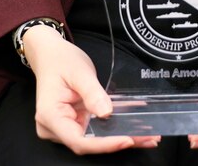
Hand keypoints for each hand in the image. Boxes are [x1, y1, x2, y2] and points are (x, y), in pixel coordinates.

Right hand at [23, 25, 160, 154]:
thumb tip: (107, 113)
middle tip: (147, 139)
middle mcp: (54, 128)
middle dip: (118, 142)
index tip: (127, 139)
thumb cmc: (60, 60)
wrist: (50, 54)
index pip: (79, 140)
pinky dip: (113, 129)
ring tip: (146, 136)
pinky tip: (134, 128)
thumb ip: (93, 93)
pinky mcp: (73, 123)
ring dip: (119, 137)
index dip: (104, 144)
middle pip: (88, 143)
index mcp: (50, 117)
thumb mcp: (79, 72)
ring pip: (93, 139)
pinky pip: (94, 130)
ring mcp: (63, 128)